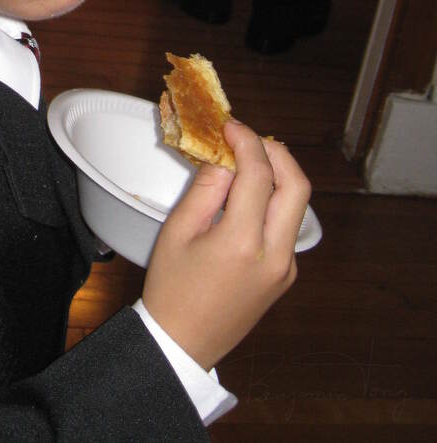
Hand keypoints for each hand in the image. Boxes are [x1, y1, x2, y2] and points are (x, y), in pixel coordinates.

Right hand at [142, 121, 310, 369]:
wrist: (183, 344)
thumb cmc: (170, 288)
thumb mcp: (177, 231)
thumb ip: (206, 188)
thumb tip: (225, 155)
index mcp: (242, 242)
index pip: (259, 174)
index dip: (246, 140)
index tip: (229, 125)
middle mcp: (275, 254)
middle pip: (297, 185)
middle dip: (275, 152)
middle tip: (246, 138)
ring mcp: (286, 267)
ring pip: (298, 204)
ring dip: (279, 175)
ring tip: (246, 161)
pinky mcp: (286, 275)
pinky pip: (288, 226)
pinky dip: (274, 200)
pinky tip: (248, 195)